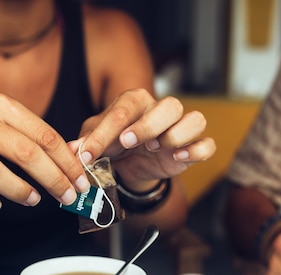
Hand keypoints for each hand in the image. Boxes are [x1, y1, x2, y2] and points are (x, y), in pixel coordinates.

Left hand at [68, 89, 214, 187]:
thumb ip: (86, 143)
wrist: (130, 166)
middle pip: (170, 106)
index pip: (123, 110)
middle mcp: (162, 110)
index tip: (88, 154)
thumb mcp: (95, 142)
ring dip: (176, 135)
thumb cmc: (113, 146)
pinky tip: (178, 158)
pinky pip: (207, 144)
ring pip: (195, 120)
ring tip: (154, 148)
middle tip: (126, 143)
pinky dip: (196, 150)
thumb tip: (73, 150)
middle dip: (147, 125)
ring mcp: (181, 128)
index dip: (104, 134)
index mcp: (135, 102)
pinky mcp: (193, 147)